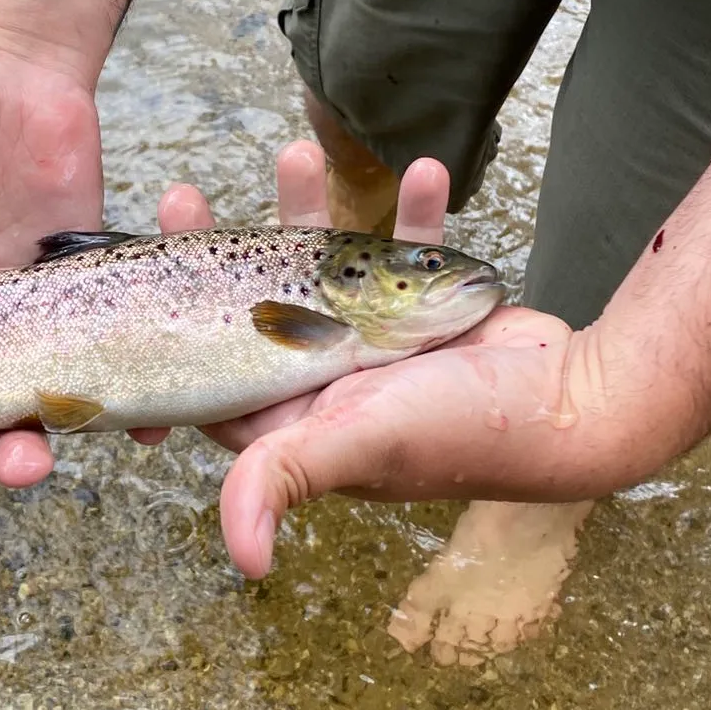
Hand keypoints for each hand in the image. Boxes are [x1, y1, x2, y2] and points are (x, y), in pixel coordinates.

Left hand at [162, 141, 631, 578]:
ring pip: (322, 268)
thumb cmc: (458, 434)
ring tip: (297, 150)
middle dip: (217, 250)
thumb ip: (283, 478)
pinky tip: (422, 170)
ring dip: (310, 212)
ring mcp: (375, 345)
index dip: (164, 325)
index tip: (140, 275)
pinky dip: (414, 215)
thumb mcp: (354, 444)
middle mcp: (326, 383)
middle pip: (248, 309)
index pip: (207, 372)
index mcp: (294, 420)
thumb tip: (243, 559)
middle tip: (184, 195)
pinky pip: (408, 252)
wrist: (570, 409)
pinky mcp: (427, 313)